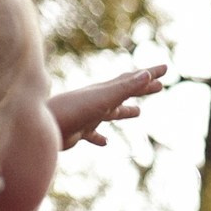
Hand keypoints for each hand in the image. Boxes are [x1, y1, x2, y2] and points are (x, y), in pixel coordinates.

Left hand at [51, 64, 166, 149]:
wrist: (45, 126)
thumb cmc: (74, 110)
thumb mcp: (104, 98)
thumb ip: (125, 88)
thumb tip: (147, 74)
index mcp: (105, 91)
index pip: (132, 79)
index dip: (150, 73)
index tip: (165, 68)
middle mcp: (97, 100)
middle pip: (124, 92)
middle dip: (142, 89)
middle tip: (159, 86)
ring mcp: (88, 115)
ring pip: (111, 112)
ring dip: (126, 111)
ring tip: (139, 112)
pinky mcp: (79, 131)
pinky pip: (94, 134)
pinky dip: (102, 136)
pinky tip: (105, 142)